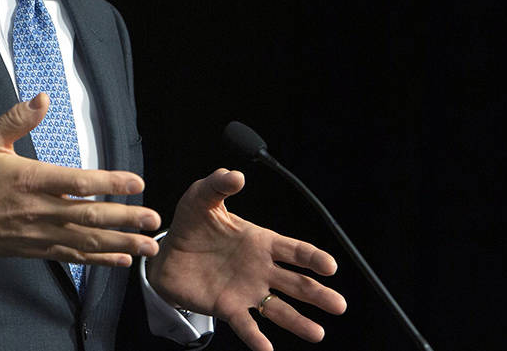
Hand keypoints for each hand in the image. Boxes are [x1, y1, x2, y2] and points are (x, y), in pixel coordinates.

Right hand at [0, 93, 161, 265]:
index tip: (136, 182)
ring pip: (86, 241)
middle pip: (89, 216)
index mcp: (29, 180)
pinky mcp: (35, 249)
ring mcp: (38, 234)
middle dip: (125, 219)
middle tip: (153, 219)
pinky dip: (99, 260)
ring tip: (148, 246)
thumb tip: (44, 97)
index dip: (109, 182)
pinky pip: (73, 256)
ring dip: (120, 244)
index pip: (77, 181)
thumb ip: (17, 119)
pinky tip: (121, 260)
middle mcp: (38, 210)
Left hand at [146, 169, 346, 350]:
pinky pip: (246, 325)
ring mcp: (247, 291)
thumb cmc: (191, 224)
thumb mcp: (202, 198)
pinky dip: (256, 338)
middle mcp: (260, 269)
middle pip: (296, 284)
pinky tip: (267, 350)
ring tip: (318, 334)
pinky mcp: (228, 307)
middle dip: (318, 294)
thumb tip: (236, 174)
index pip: (294, 250)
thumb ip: (218, 184)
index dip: (313, 258)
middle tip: (339, 305)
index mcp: (261, 242)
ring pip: (279, 309)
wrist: (167, 253)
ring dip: (299, 322)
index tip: (330, 267)